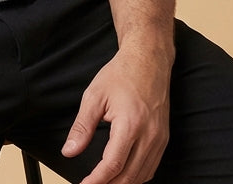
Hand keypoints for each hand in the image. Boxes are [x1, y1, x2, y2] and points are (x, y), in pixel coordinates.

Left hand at [62, 42, 171, 183]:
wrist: (148, 60)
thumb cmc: (121, 74)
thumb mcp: (95, 96)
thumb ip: (82, 126)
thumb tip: (69, 150)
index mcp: (130, 125)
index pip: (112, 166)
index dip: (97, 181)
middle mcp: (149, 136)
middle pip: (129, 177)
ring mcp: (159, 139)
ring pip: (142, 176)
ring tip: (105, 182)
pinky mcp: (163, 138)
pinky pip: (151, 167)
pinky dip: (137, 177)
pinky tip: (124, 175)